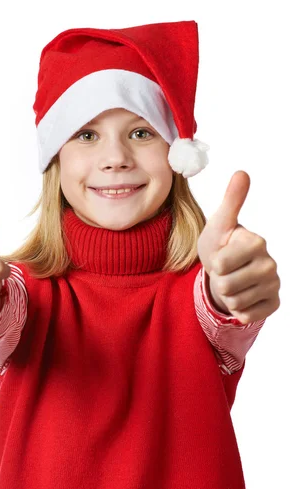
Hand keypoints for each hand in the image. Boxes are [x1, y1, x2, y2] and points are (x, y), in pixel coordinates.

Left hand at [197, 170, 280, 323]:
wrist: (225, 271)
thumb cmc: (220, 244)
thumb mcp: (219, 224)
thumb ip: (231, 200)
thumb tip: (242, 172)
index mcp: (256, 242)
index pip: (220, 265)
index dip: (214, 263)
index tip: (222, 254)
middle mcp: (270, 263)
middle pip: (226, 286)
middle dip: (219, 281)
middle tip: (225, 271)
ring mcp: (273, 285)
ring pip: (234, 302)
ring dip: (227, 295)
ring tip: (232, 281)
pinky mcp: (273, 304)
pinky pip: (246, 316)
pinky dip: (238, 309)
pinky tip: (242, 296)